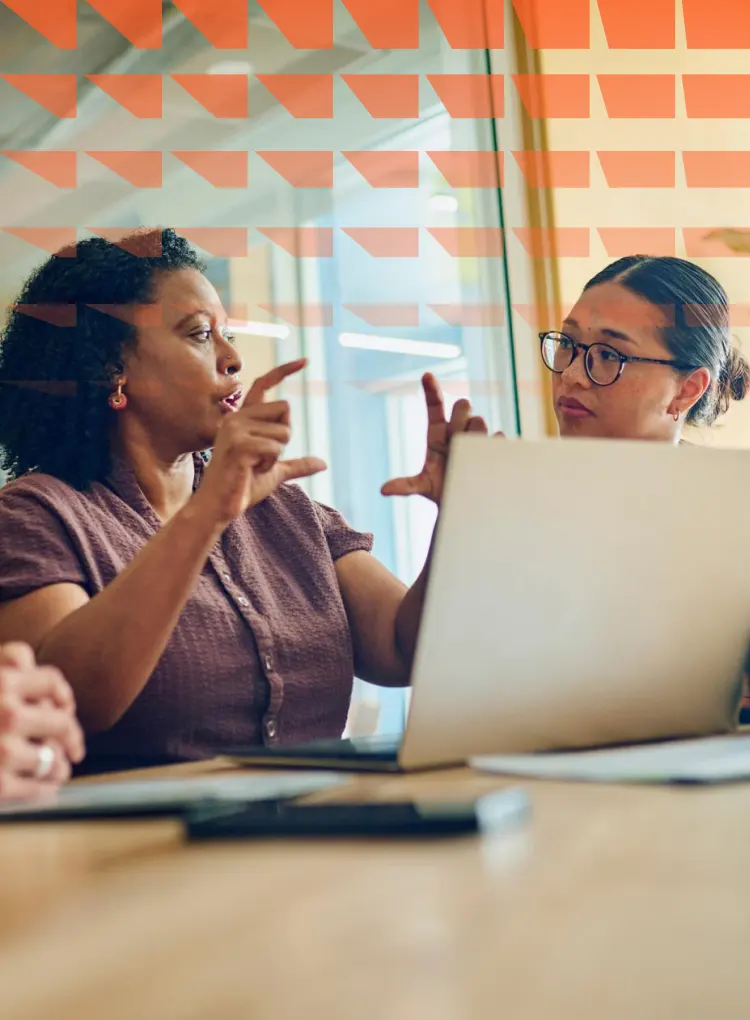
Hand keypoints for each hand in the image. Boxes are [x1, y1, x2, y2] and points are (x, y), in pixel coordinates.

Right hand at [0, 642, 84, 800]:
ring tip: (58, 772)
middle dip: (71, 737)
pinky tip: (46, 792)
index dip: (62, 695)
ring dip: (59, 768)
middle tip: (76, 750)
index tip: (65, 709)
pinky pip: (39, 789)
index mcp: (0, 681)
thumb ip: (3, 665)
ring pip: (54, 759)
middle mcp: (6, 713)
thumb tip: (32, 666)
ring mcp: (2, 751)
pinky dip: (46, 792)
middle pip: (61, 722)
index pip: (50, 680)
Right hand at [196, 359, 326, 525]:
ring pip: (283, 431)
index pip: (263, 385)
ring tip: (253, 466)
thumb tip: (323, 463)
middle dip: (285, 436)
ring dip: (276, 455)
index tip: (306, 361)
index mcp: (242, 418)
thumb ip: (296, 464)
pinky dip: (270, 464)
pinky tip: (251, 470)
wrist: (219, 508)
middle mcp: (237, 417)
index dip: (284, 371)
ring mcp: (235, 429)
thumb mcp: (275, 472)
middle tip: (264, 456)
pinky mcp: (239, 444)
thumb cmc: (242, 488)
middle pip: (284, 408)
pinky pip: (275, 448)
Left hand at [381, 373, 493, 504]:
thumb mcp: (422, 487)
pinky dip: (493, 443)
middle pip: (463, 405)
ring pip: (480, 420)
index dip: (431, 390)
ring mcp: (476, 437)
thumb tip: (384, 490)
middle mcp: (457, 430)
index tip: (427, 376)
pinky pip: (498, 435)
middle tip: (458, 436)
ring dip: (476, 435)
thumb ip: (405, 486)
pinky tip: (487, 457)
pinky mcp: (493, 446)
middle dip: (462, 414)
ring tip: (471, 456)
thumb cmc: (439, 490)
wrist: (462, 500)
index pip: (435, 406)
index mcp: (437, 433)